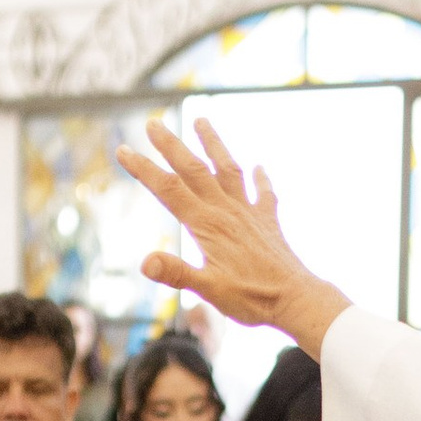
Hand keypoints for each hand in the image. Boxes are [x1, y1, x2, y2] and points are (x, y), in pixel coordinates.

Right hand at [113, 119, 348, 353]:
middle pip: (194, 170)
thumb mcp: (208, 290)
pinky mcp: (268, 223)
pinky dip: (260, 179)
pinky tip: (259, 168)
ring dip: (213, 144)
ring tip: (201, 121)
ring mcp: (249, 214)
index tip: (123, 150)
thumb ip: (177, 273)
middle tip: (153, 123)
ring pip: (228, 170)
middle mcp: (227, 211)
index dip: (144, 169)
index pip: (168, 190)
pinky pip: (263, 194)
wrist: (297, 299)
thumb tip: (145, 263)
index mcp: (207, 225)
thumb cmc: (252, 298)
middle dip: (171, 146)